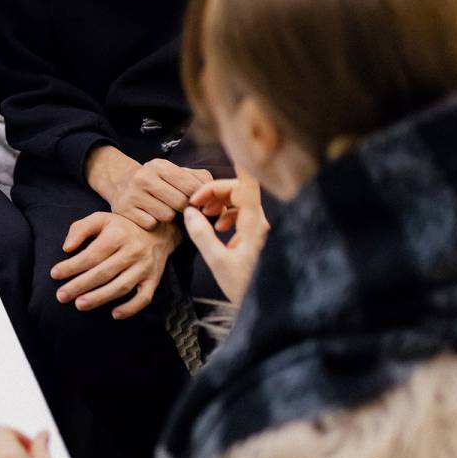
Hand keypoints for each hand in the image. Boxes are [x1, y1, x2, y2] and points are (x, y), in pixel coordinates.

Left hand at [51, 211, 178, 318]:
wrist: (158, 230)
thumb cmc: (121, 226)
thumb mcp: (100, 219)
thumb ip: (80, 229)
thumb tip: (66, 248)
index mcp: (117, 235)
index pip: (91, 254)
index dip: (72, 266)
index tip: (54, 274)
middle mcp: (132, 251)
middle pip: (103, 272)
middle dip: (80, 286)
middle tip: (61, 296)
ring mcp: (144, 267)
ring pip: (121, 286)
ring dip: (100, 298)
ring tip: (80, 305)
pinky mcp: (153, 279)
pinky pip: (144, 297)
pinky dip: (130, 308)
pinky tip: (114, 314)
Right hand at [110, 157, 212, 229]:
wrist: (120, 183)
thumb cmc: (157, 182)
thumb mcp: (175, 173)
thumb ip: (200, 180)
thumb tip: (220, 202)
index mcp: (160, 165)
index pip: (191, 186)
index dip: (198, 198)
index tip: (197, 203)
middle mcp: (144, 176)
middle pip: (180, 202)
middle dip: (184, 209)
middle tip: (180, 208)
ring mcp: (132, 193)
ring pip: (166, 215)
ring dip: (168, 217)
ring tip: (162, 209)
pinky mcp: (124, 209)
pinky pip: (150, 223)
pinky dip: (153, 223)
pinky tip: (149, 215)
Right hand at [184, 177, 269, 302]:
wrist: (267, 307)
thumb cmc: (243, 287)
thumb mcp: (218, 262)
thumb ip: (202, 235)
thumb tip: (189, 212)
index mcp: (253, 225)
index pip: (248, 186)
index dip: (241, 165)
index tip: (232, 150)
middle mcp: (259, 222)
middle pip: (239, 191)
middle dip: (215, 192)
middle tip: (195, 204)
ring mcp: (259, 229)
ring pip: (240, 202)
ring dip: (220, 203)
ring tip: (203, 215)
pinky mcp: (256, 237)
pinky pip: (241, 215)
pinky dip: (226, 214)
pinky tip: (216, 228)